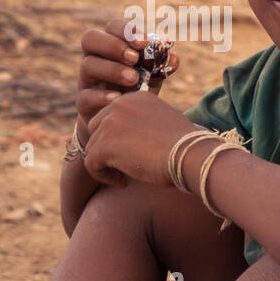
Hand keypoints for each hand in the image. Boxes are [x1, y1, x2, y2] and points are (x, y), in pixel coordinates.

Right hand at [75, 16, 179, 147]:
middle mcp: (95, 57)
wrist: (122, 122)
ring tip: (133, 79)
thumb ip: (161, 66)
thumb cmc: (137, 90)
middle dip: (113, 45)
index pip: (112, 26)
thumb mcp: (151, 77)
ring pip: (88, 65)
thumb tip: (173, 57)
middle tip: (134, 58)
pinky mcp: (82, 102)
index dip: (126, 29)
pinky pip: (86, 95)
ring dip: (112, 69)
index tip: (144, 42)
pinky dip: (102, 96)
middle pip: (90, 38)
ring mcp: (86, 79)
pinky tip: (118, 98)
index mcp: (111, 45)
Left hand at [82, 87, 196, 188]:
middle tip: (125, 167)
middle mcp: (119, 103)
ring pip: (93, 147)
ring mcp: (109, 122)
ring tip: (125, 178)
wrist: (188, 154)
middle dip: (106, 149)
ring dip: (106, 165)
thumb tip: (135, 140)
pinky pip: (91, 163)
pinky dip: (103, 176)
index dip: (118, 138)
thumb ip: (145, 124)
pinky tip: (123, 183)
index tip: (135, 153)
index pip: (113, 116)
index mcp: (136, 97)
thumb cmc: (185, 146)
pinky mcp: (104, 144)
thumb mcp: (166, 123)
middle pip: (96, 128)